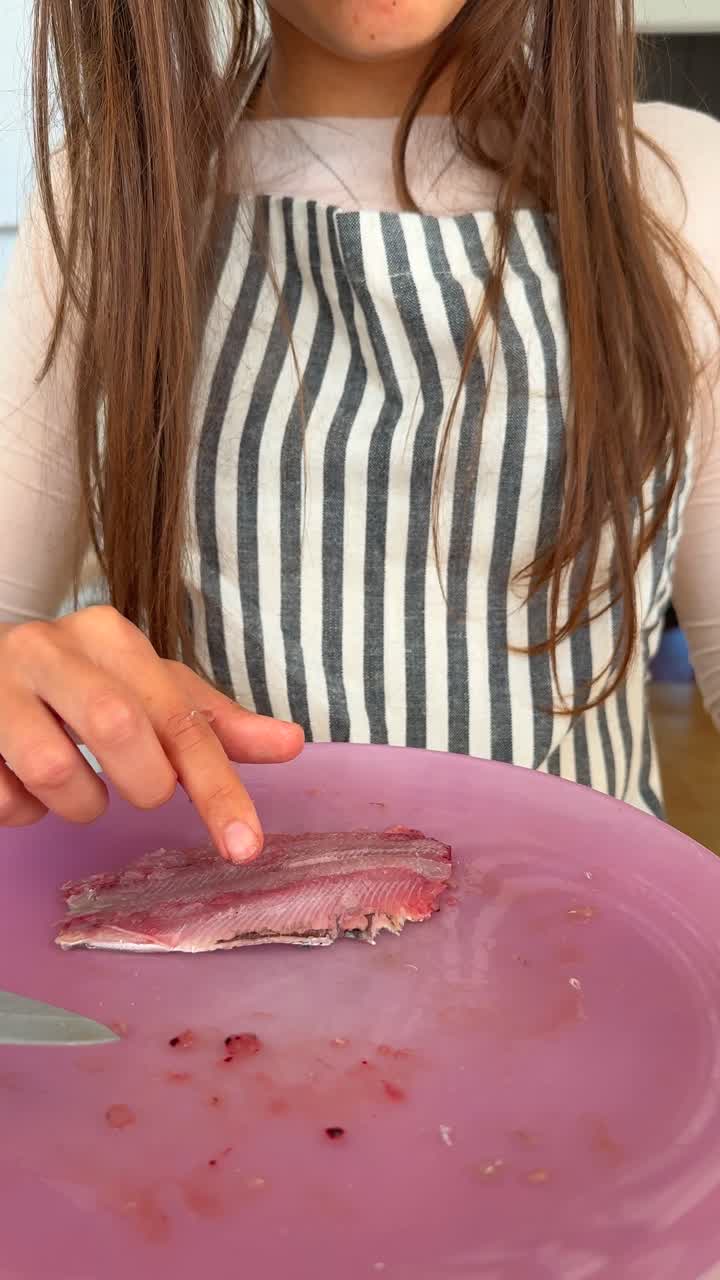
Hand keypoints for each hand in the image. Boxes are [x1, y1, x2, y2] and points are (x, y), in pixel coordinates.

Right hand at [0, 606, 303, 861]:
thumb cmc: (76, 686)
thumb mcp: (146, 695)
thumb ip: (211, 724)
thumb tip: (292, 743)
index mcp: (108, 636)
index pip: (181, 718)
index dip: (217, 788)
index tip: (245, 846)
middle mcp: (49, 646)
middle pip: (119, 728)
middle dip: (140, 783)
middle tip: (139, 790)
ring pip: (53, 768)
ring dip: (76, 803)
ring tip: (72, 787)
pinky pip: (1, 797)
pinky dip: (20, 811)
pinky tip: (16, 783)